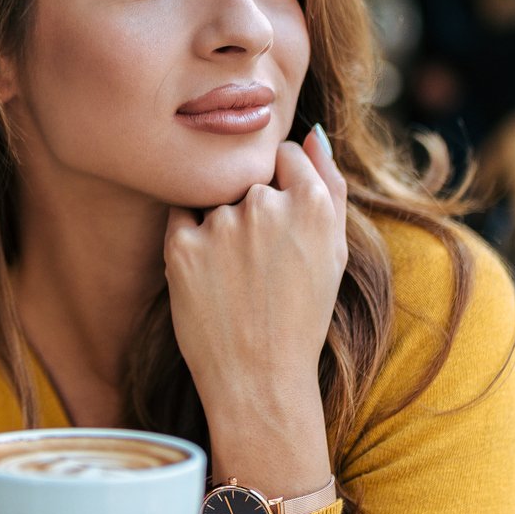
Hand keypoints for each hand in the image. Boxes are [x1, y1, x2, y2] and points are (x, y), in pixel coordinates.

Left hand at [163, 129, 348, 498]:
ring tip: (235, 277)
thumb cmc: (301, 316)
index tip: (279, 220)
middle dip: (249, 204)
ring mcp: (220, 224)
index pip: (284, 153)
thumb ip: (329, 183)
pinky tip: (209, 277)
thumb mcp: (334, 251)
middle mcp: (266, 205)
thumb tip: (313, 132)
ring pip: (213, 197)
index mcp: (312, 203)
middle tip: (258, 260)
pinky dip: (190, 238)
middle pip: (246, 175)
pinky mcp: (181, 246)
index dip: (281, 183)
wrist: (259, 380)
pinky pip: (180, 217)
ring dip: (220, 223)